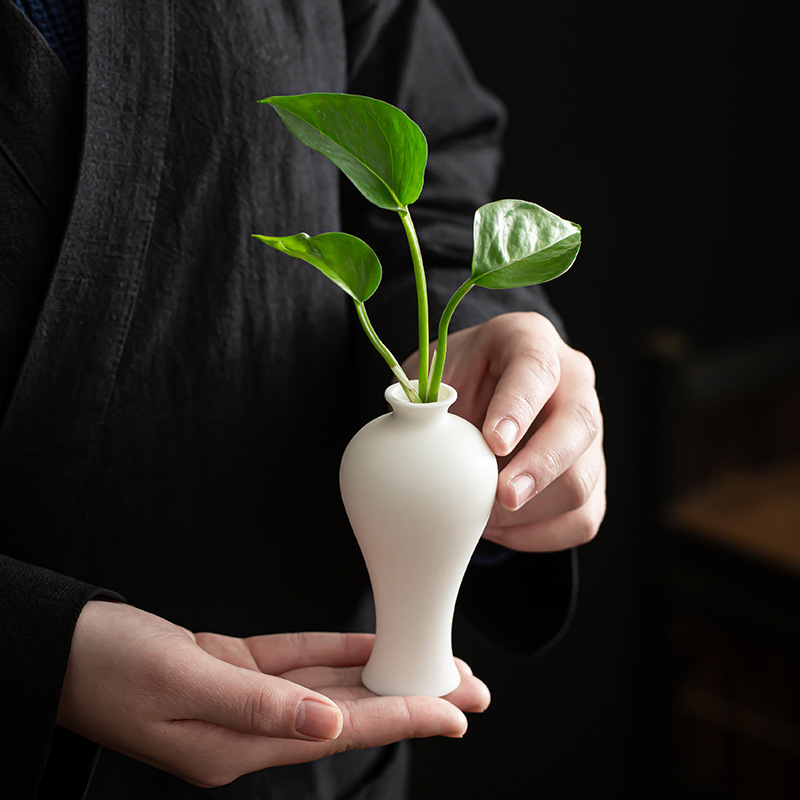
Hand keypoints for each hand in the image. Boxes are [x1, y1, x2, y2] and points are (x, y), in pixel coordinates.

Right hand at [58, 601, 489, 787]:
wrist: (65, 646)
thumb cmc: (106, 666)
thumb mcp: (180, 684)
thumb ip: (256, 704)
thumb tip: (328, 720)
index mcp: (237, 745)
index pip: (339, 730)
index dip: (400, 717)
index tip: (452, 711)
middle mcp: (251, 726)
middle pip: (348, 712)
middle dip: (410, 698)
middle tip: (467, 690)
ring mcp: (245, 696)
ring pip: (331, 684)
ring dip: (383, 673)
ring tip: (433, 665)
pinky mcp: (237, 666)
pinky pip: (300, 658)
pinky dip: (338, 650)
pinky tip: (370, 644)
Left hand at [404, 311, 604, 551]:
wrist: (478, 392)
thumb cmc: (452, 381)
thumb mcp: (430, 374)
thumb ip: (424, 401)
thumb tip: (417, 443)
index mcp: (529, 341)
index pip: (536, 368)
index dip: (518, 407)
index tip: (493, 442)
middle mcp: (572, 381)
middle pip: (579, 425)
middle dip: (540, 467)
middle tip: (502, 496)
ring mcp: (587, 431)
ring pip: (582, 479)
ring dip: (529, 510)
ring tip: (481, 517)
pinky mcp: (591, 475)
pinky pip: (581, 518)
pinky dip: (537, 534)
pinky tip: (499, 529)